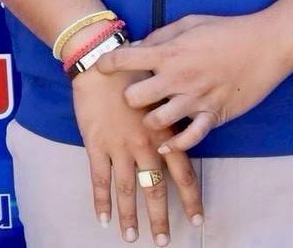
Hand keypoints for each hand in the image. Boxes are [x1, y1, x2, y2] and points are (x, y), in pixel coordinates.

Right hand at [73, 67, 202, 243]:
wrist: (102, 63)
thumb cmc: (134, 73)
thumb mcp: (160, 96)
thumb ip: (169, 121)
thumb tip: (177, 139)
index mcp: (164, 135)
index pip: (184, 175)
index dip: (191, 200)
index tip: (196, 220)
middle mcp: (145, 146)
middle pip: (155, 190)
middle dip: (159, 218)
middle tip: (163, 241)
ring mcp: (119, 147)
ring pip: (127, 190)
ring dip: (130, 216)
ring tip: (132, 237)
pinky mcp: (96, 144)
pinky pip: (99, 178)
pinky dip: (101, 200)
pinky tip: (103, 218)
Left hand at [95, 13, 292, 153]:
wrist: (266, 45)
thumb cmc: (226, 30)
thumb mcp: (188, 23)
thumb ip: (160, 36)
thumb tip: (137, 46)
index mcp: (168, 53)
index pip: (124, 59)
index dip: (106, 63)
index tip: (102, 67)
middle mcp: (178, 78)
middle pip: (134, 98)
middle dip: (128, 98)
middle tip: (134, 95)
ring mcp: (196, 99)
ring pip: (156, 122)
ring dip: (150, 120)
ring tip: (152, 115)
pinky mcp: (214, 114)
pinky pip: (189, 138)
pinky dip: (175, 144)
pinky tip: (166, 143)